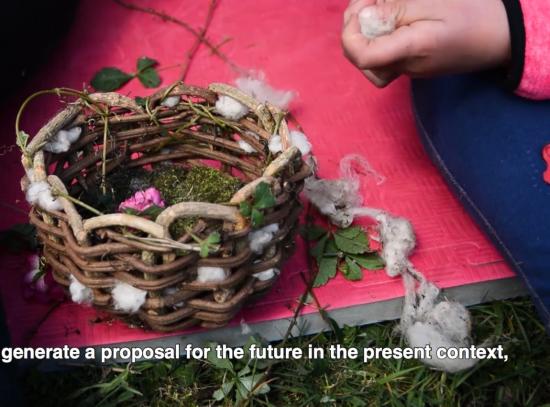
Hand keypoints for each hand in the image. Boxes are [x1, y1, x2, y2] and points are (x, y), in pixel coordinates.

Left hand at [342, 0, 511, 86]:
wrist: (502, 35)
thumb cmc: (472, 13)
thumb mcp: (433, 2)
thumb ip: (395, 10)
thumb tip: (362, 17)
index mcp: (410, 49)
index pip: (362, 55)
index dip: (349, 33)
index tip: (360, 7)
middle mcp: (405, 66)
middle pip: (359, 59)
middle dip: (353, 29)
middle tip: (368, 1)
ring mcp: (408, 70)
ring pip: (368, 61)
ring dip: (362, 35)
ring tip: (375, 9)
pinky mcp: (412, 65)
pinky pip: (383, 58)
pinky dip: (377, 39)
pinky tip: (388, 20)